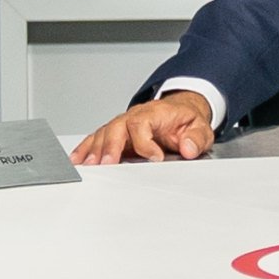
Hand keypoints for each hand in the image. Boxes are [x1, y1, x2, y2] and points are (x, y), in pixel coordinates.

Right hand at [73, 92, 212, 163]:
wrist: (179, 112)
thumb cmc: (184, 121)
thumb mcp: (200, 128)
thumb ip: (196, 138)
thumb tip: (189, 148)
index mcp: (153, 113)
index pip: (142, 124)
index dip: (145, 142)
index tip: (155, 158)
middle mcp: (133, 117)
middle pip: (116, 128)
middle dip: (110, 146)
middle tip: (108, 163)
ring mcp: (122, 125)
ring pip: (103, 134)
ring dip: (94, 150)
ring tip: (88, 166)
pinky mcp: (115, 135)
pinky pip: (97, 139)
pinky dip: (86, 149)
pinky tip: (78, 160)